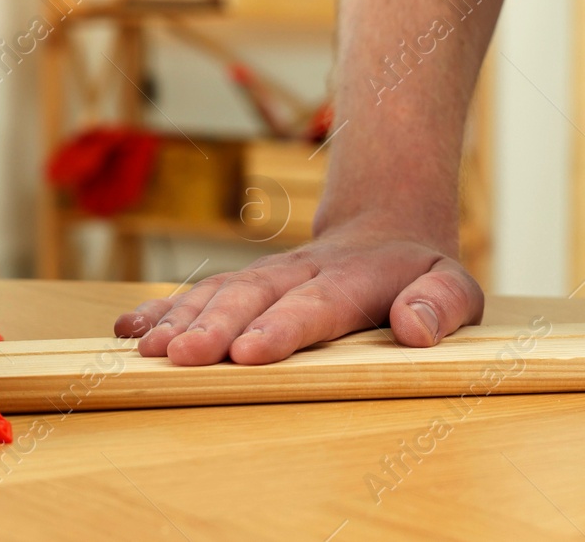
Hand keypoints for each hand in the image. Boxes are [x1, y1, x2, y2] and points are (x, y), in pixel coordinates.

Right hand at [113, 221, 483, 364]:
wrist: (388, 228)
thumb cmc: (421, 275)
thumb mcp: (455, 286)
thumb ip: (442, 305)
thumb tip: (417, 328)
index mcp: (355, 279)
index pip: (316, 305)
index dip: (281, 328)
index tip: (248, 352)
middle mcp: (303, 272)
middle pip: (254, 298)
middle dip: (214, 327)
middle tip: (180, 356)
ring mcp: (270, 275)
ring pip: (220, 293)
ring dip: (181, 320)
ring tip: (145, 348)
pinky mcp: (245, 284)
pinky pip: (201, 293)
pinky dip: (163, 310)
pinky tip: (129, 330)